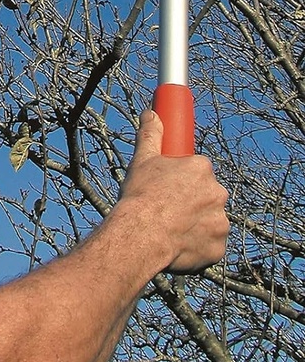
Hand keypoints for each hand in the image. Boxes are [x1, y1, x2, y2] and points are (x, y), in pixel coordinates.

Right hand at [119, 110, 228, 272]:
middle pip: (207, 194)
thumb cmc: (141, 196)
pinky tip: (180, 243)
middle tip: (169, 207)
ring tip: (172, 228)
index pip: (198, 169)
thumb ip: (151, 134)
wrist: (141, 236)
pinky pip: (211, 244)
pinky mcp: (219, 248)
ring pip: (210, 219)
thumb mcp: (143, 160)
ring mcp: (220, 222)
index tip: (173, 184)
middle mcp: (217, 192)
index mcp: (201, 168)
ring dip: (197, 222)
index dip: (184, 177)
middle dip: (193, 199)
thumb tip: (152, 113)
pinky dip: (199, 244)